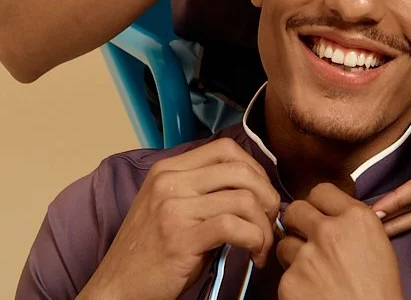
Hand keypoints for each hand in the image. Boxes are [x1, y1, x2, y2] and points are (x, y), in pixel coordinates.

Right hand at [79, 139, 280, 299]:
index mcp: (168, 169)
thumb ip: (201, 192)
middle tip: (271, 219)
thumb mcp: (169, 208)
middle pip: (239, 170)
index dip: (254, 168)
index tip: (262, 193)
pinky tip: (254, 255)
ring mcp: (174, 207)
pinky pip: (233, 226)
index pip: (225, 149)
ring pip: (242, 198)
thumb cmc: (148, 253)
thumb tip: (250, 190)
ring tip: (262, 244)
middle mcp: (170, 181)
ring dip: (263, 224)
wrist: (115, 290)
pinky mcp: (181, 238)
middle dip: (266, 194)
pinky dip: (253, 239)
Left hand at [276, 184, 404, 299]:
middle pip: (295, 209)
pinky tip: (311, 294)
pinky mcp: (289, 282)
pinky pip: (284, 275)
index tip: (319, 216)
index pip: (321, 191)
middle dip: (298, 224)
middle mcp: (329, 230)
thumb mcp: (378, 244)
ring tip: (313, 274)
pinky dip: (294, 285)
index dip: (318, 205)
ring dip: (294, 256)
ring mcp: (307, 256)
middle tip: (306, 240)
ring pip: (285, 243)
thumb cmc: (380, 293)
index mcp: (356, 217)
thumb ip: (353, 223)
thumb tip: (331, 214)